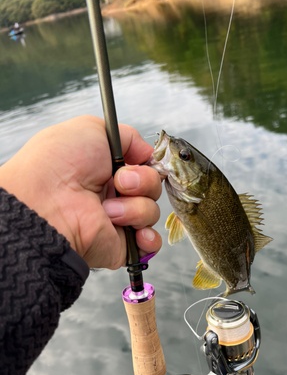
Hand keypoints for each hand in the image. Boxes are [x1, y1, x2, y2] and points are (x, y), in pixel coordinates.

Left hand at [0, 115, 161, 268]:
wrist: (45, 205)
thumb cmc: (58, 164)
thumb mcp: (91, 129)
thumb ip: (126, 136)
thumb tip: (148, 152)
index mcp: (107, 170)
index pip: (144, 167)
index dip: (148, 165)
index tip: (141, 160)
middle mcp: (113, 195)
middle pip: (152, 188)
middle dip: (144, 182)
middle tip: (120, 183)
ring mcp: (118, 222)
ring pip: (151, 212)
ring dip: (135, 208)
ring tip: (107, 210)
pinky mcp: (121, 246)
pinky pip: (151, 244)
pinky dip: (149, 238)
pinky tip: (136, 233)